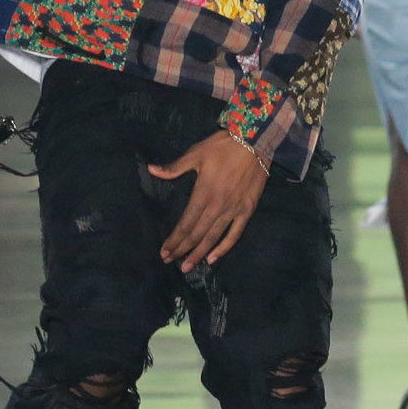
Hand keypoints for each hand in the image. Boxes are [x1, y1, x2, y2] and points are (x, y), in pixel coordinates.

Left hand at [149, 130, 268, 267]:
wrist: (256, 141)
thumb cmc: (223, 146)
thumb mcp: (196, 154)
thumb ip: (174, 167)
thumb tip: (151, 169)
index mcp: (203, 194)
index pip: (185, 223)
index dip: (174, 239)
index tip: (164, 251)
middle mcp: (217, 207)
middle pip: (197, 234)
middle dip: (182, 250)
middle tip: (170, 262)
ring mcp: (233, 210)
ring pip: (213, 238)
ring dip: (199, 254)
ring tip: (187, 267)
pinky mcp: (247, 211)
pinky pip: (235, 234)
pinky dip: (224, 248)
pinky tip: (213, 258)